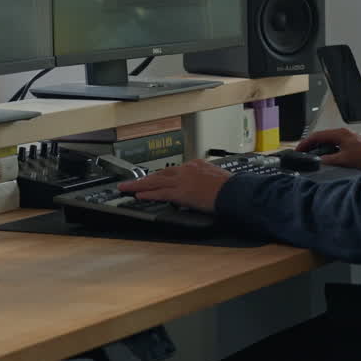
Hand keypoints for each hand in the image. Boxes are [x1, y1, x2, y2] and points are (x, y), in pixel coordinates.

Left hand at [116, 159, 232, 212]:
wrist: (234, 191)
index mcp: (196, 165)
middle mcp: (186, 170)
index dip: (159, 177)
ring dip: (139, 185)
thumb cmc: (230, 188)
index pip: (172, 171)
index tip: (151, 179)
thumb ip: (204, 181)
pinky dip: (148, 194)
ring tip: (126, 187)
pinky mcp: (181, 192)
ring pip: (155, 182)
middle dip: (143, 178)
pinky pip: (160, 193)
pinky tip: (138, 195)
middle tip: (129, 181)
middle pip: (160, 174)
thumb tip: (200, 189)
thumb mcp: (216, 178)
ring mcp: (182, 180)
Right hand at [297, 127, 360, 169]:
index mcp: (340, 134)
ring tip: (312, 156)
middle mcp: (343, 133)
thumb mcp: (344, 160)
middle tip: (302, 153)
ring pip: (328, 140)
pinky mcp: (352, 143)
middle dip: (310, 144)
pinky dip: (327, 149)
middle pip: (321, 136)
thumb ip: (329, 160)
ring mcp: (348, 137)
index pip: (317, 136)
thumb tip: (318, 161)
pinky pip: (334, 144)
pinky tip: (326, 157)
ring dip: (319, 147)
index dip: (305, 143)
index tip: (299, 149)